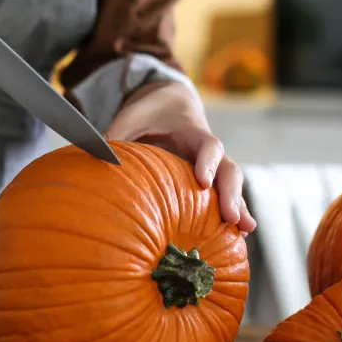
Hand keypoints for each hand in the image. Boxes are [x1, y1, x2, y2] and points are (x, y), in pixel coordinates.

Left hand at [106, 82, 256, 235]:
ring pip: (232, 188)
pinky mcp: (210, 181)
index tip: (202, 181)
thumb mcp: (133, 116)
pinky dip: (231, 216)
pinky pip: (224, 198)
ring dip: (240, 208)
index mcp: (194, 133)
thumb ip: (117, 132)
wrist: (171, 102)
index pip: (209, 146)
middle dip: (233, 194)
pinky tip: (235, 239)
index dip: (208, 162)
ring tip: (245, 231)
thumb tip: (95, 154)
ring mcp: (213, 168)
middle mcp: (210, 152)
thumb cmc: (151, 111)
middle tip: (232, 217)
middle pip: (230, 170)